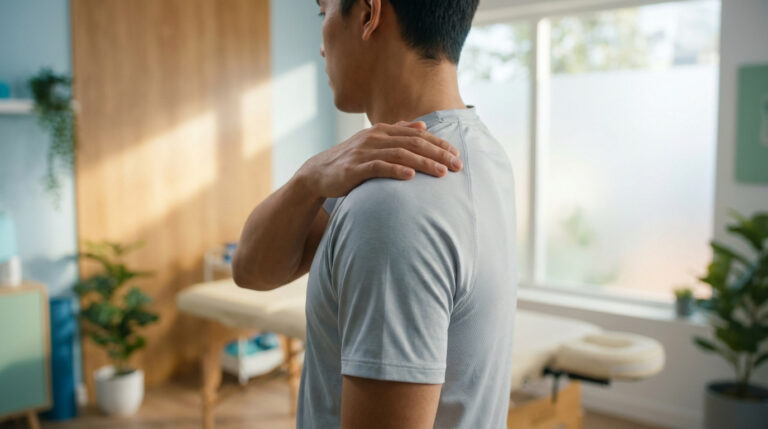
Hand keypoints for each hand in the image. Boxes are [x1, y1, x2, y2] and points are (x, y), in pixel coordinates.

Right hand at [295, 121, 463, 197]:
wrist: (319, 173)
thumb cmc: (351, 159)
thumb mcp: (374, 142)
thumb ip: (398, 132)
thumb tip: (422, 126)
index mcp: (382, 131)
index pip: (418, 135)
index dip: (439, 144)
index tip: (457, 154)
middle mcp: (374, 138)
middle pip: (413, 143)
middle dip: (438, 153)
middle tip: (457, 165)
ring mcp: (364, 153)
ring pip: (399, 154)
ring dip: (423, 163)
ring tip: (441, 172)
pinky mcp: (354, 169)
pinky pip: (378, 168)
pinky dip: (395, 170)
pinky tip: (410, 176)